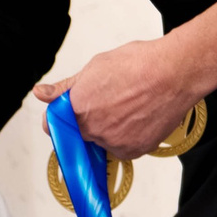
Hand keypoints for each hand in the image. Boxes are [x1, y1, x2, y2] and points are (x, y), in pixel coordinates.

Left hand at [36, 37, 202, 160]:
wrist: (175, 72)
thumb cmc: (138, 65)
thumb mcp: (94, 68)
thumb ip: (64, 87)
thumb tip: (40, 93)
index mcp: (78, 109)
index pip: (53, 126)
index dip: (61, 118)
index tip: (71, 112)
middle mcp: (93, 131)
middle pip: (81, 134)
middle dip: (89, 120)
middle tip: (110, 102)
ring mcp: (114, 143)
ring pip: (103, 141)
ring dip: (110, 129)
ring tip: (128, 107)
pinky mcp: (134, 151)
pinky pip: (123, 149)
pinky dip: (128, 137)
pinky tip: (139, 117)